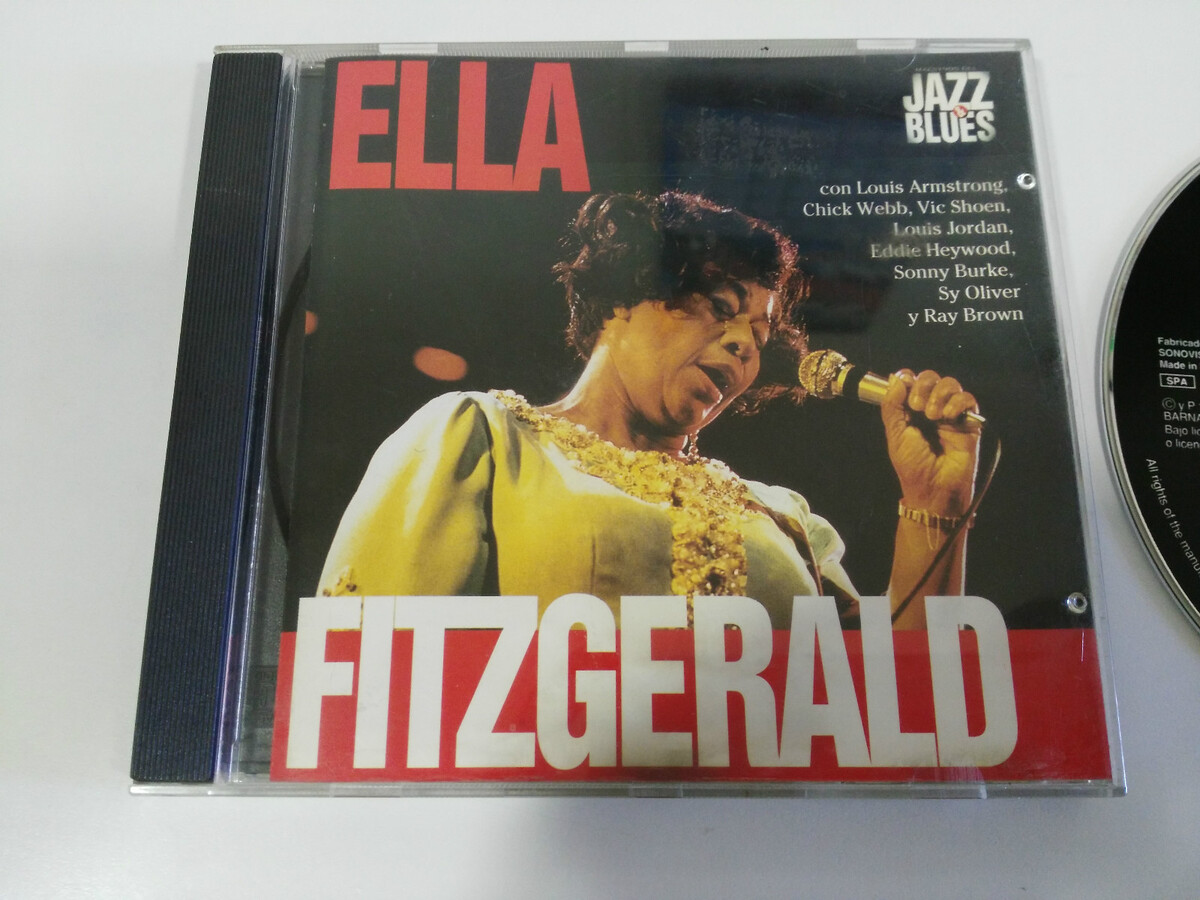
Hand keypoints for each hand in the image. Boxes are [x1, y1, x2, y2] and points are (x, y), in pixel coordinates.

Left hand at [881, 369, 980, 515]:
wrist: (934, 489)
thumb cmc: (914, 468)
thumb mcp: (895, 434)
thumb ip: (892, 406)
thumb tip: (895, 379)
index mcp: (911, 412)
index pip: (912, 381)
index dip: (908, 379)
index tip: (904, 387)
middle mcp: (931, 409)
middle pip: (931, 378)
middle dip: (923, 386)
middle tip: (917, 407)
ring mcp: (951, 415)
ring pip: (950, 384)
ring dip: (939, 395)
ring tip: (933, 416)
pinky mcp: (969, 423)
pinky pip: (968, 399)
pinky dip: (957, 402)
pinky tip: (948, 417)